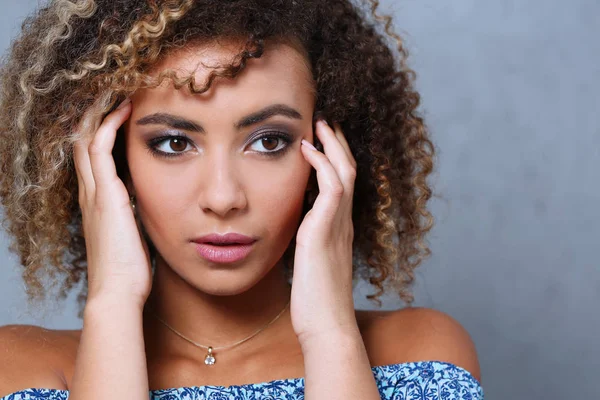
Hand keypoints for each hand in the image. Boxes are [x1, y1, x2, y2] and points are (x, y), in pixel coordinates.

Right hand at [74, 98, 151, 307]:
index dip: (102, 134)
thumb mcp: (134, 236)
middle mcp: (91, 194)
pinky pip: (99, 149)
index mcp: (98, 204)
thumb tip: (155, 204)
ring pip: (86, 139)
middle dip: (96, 116)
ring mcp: (95, 193)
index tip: (122, 115)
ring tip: (117, 91)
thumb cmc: (130, 270)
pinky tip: (124, 109)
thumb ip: (138, 216)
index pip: (93, 159)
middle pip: (83, 142)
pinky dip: (110, 126)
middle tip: (113, 94)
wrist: (119, 292)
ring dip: (100, 113)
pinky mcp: (105, 195)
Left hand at [291, 119, 358, 344]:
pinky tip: (306, 149)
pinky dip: (321, 164)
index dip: (334, 158)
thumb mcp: (311, 263)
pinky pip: (331, 188)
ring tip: (318, 123)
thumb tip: (295, 230)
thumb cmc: (316, 300)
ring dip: (332, 145)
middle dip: (337, 143)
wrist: (326, 326)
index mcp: (338, 228)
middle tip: (324, 120)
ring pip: (345, 172)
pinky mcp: (326, 231)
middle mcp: (343, 222)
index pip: (342, 183)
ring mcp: (338, 225)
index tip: (320, 139)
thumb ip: (308, 242)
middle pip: (348, 170)